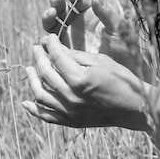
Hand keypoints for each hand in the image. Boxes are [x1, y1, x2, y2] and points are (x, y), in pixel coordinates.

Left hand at [23, 34, 149, 129]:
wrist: (132, 106)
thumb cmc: (121, 79)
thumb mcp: (101, 61)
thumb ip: (78, 56)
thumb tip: (58, 49)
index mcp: (80, 78)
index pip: (57, 57)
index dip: (51, 44)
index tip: (49, 37)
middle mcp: (71, 96)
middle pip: (46, 73)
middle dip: (39, 57)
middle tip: (36, 48)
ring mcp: (69, 111)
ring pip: (41, 94)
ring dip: (32, 79)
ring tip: (29, 68)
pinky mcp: (70, 121)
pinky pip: (46, 115)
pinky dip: (34, 108)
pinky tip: (27, 101)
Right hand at [41, 0, 144, 72]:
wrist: (125, 73)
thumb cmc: (127, 48)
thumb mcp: (119, 28)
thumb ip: (107, 14)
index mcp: (92, 14)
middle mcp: (79, 24)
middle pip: (63, 8)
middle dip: (58, 1)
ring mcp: (70, 37)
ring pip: (54, 23)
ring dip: (49, 16)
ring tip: (51, 13)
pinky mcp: (65, 52)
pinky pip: (51, 44)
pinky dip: (46, 39)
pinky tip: (47, 37)